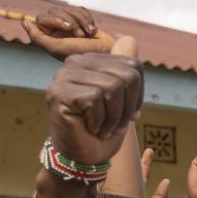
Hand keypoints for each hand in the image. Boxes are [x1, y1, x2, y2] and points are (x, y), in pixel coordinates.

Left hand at [24, 5, 114, 59]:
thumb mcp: (56, 47)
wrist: (108, 54)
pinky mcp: (81, 21)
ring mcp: (69, 25)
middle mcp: (56, 31)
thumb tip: (24, 22)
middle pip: (55, 10)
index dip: (56, 19)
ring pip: (68, 8)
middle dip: (70, 20)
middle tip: (80, 34)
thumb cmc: (82, 54)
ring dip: (80, 20)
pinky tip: (93, 30)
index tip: (69, 29)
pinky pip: (80, 9)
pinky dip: (87, 18)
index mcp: (47, 37)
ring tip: (89, 33)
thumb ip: (37, 37)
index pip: (42, 18)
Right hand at [45, 35, 143, 169]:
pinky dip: (100, 121)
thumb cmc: (103, 130)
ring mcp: (63, 76)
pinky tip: (91, 129)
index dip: (138, 95)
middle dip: (127, 109)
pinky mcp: (57, 92)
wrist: (81, 159)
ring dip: (114, 118)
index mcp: (92, 60)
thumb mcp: (122, 98)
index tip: (128, 113)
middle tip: (116, 125)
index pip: (134, 65)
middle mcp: (75, 62)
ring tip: (104, 129)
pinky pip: (95, 99)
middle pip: (126, 76)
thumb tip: (129, 38)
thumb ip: (125, 68)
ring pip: (112, 88)